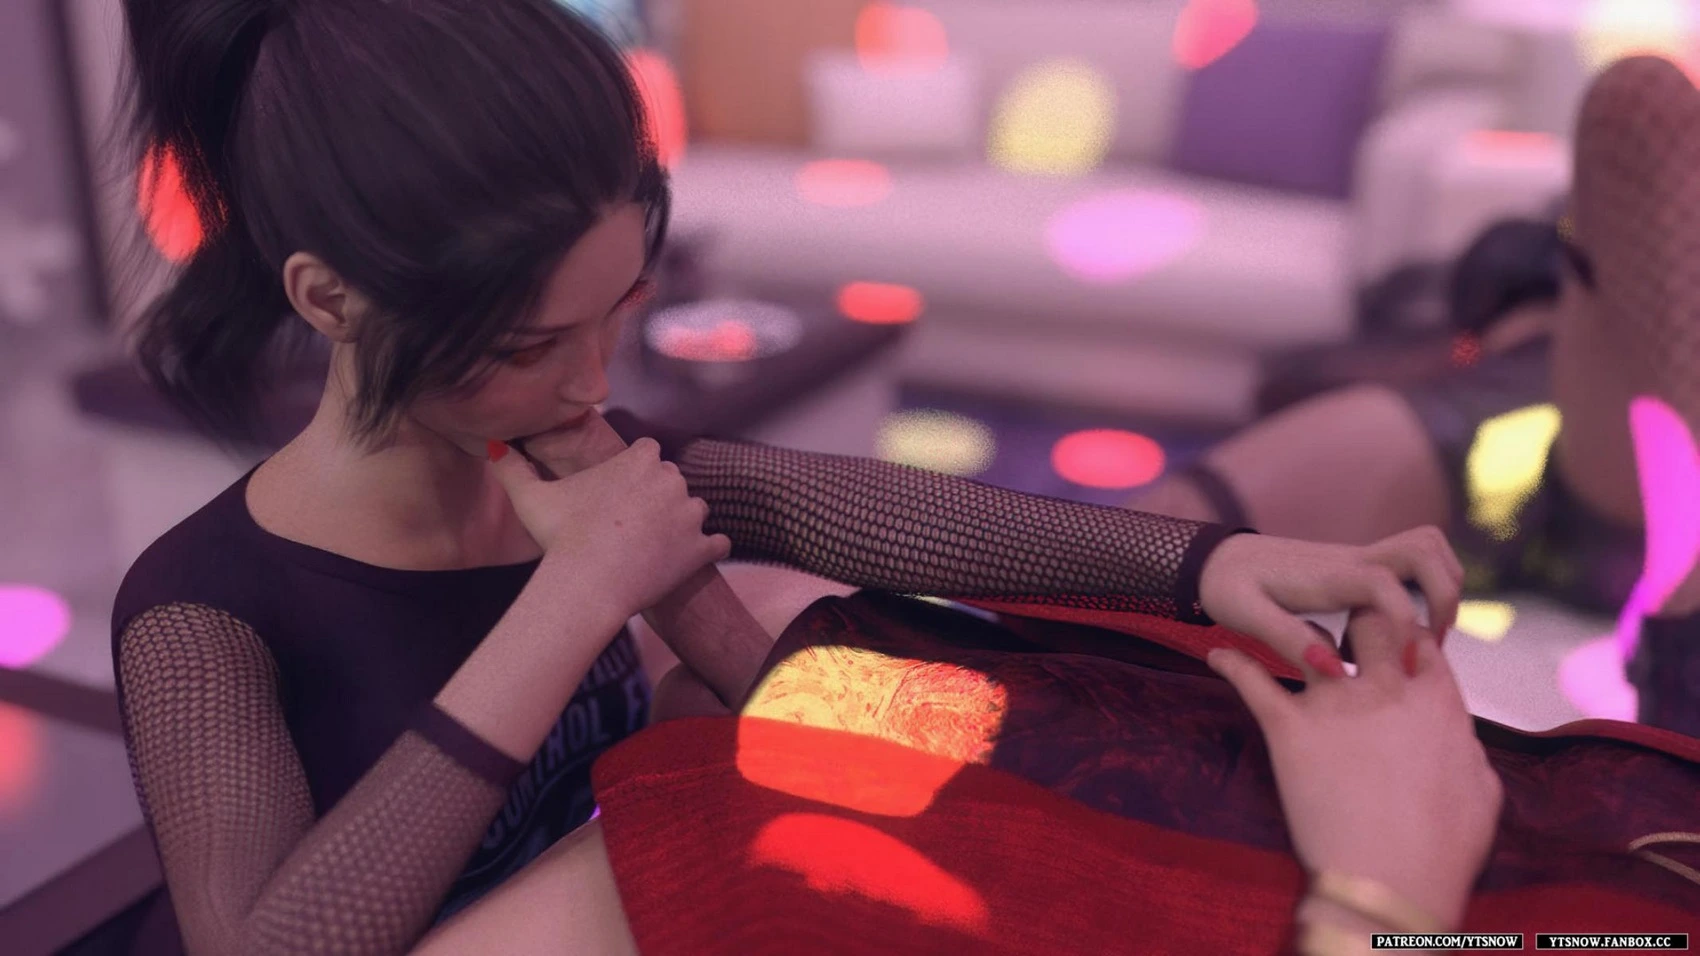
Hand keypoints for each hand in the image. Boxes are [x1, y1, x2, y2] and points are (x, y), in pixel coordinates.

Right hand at [487, 436, 731, 619]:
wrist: (588, 581)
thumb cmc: (560, 536)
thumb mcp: (530, 497)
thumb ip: (513, 467)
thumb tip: (493, 445)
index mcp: (640, 460)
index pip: (649, 451)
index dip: (637, 469)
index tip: (623, 490)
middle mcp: (672, 480)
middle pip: (672, 481)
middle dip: (659, 497)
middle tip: (634, 523)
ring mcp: (691, 515)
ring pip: (696, 510)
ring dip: (683, 523)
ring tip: (657, 544)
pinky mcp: (702, 548)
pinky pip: (718, 544)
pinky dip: (708, 550)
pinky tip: (691, 558)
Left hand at [1198, 526, 1463, 677]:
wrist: (1216, 560)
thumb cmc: (1227, 588)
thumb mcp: (1244, 617)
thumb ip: (1287, 640)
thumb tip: (1334, 667)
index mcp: (1326, 576)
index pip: (1384, 583)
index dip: (1404, 620)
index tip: (1402, 663)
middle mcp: (1351, 560)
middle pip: (1425, 548)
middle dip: (1445, 593)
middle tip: (1433, 641)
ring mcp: (1358, 560)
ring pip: (1425, 550)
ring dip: (1440, 588)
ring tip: (1424, 639)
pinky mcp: (1358, 568)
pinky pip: (1409, 567)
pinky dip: (1423, 592)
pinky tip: (1396, 636)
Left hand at [1208, 611, 1501, 929]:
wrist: (1389, 882)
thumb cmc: (1442, 848)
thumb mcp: (1482, 792)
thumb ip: (1466, 749)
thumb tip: (1457, 738)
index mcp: (1436, 702)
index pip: (1416, 638)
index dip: (1404, 631)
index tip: (1392, 636)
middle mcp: (1384, 689)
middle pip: (1367, 619)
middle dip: (1358, 614)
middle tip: (1341, 625)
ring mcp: (1333, 705)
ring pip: (1310, 639)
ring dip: (1295, 633)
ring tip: (1280, 629)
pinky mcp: (1288, 728)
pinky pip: (1251, 681)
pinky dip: (1232, 663)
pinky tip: (1217, 653)